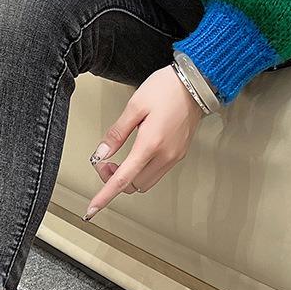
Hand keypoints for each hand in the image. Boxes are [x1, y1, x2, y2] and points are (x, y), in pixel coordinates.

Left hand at [83, 65, 204, 220]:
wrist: (198, 80)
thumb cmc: (168, 88)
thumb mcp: (134, 106)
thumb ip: (116, 134)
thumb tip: (101, 154)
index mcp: (151, 144)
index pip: (122, 179)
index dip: (104, 196)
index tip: (92, 209)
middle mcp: (165, 155)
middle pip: (132, 186)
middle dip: (113, 180)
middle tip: (103, 162)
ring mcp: (174, 156)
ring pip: (144, 183)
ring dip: (128, 178)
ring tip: (118, 160)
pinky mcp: (179, 154)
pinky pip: (155, 174)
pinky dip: (140, 172)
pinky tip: (134, 157)